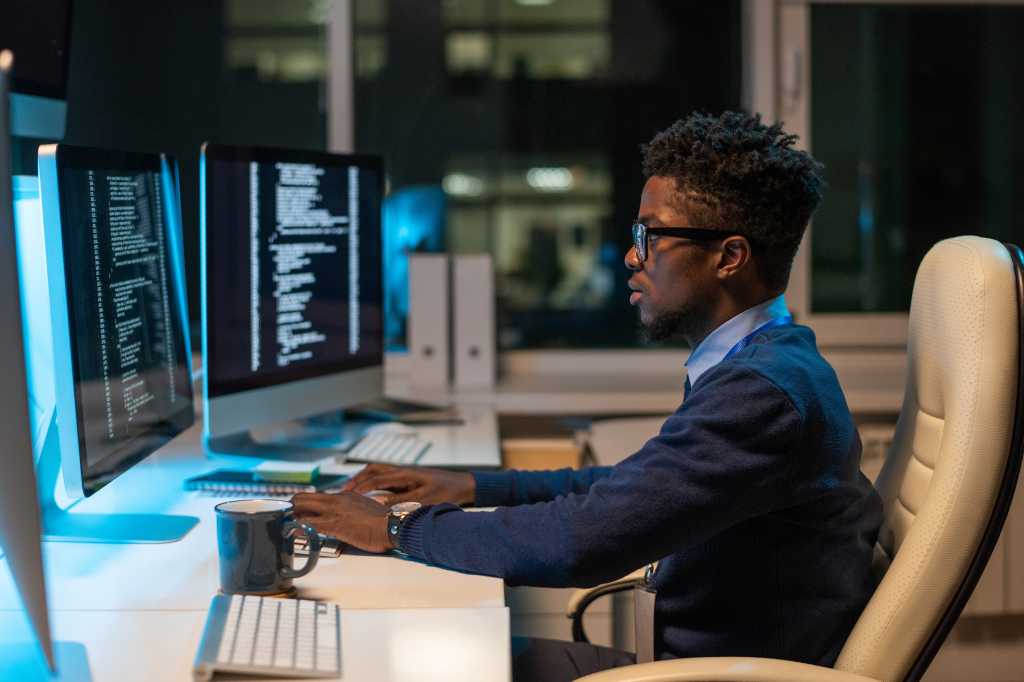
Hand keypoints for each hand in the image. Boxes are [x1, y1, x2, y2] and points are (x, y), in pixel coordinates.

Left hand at [291, 492, 390, 552]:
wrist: (393, 526)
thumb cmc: (384, 523)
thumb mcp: (366, 511)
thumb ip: (353, 512)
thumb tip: (346, 519)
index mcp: (346, 495)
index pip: (318, 497)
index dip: (305, 505)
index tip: (299, 512)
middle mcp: (337, 500)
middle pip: (304, 497)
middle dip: (291, 507)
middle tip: (286, 517)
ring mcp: (334, 511)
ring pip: (302, 507)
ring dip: (291, 516)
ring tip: (285, 524)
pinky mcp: (334, 525)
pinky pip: (309, 524)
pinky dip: (298, 528)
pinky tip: (292, 533)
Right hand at [341, 463, 475, 505]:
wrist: (462, 484)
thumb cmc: (446, 491)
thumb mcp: (424, 500)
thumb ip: (402, 502)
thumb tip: (380, 505)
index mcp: (405, 474)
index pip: (376, 478)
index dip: (360, 487)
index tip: (348, 495)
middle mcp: (402, 470)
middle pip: (372, 470)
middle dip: (356, 479)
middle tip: (342, 490)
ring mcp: (404, 472)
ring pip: (377, 470)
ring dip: (363, 477)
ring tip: (351, 488)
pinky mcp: (407, 477)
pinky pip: (384, 474)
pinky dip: (372, 479)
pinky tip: (369, 489)